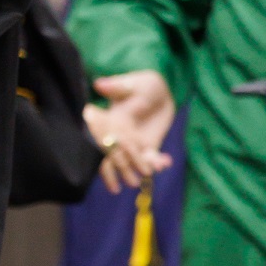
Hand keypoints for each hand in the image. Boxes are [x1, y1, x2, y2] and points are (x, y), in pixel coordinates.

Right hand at [90, 69, 174, 194]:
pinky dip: (157, 163)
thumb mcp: (130, 83)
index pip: (103, 140)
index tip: (111, 162)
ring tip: (151, 173)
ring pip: (131, 163)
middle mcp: (118, 136)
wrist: (159, 90)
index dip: (106, 152)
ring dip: (139, 170)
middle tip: (132, 182)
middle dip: (123, 170)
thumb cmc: (141, 84)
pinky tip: (166, 162)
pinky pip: (150, 159)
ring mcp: (133, 144)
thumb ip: (116, 86)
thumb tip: (99, 84)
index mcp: (109, 122)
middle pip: (114, 157)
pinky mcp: (147, 147)